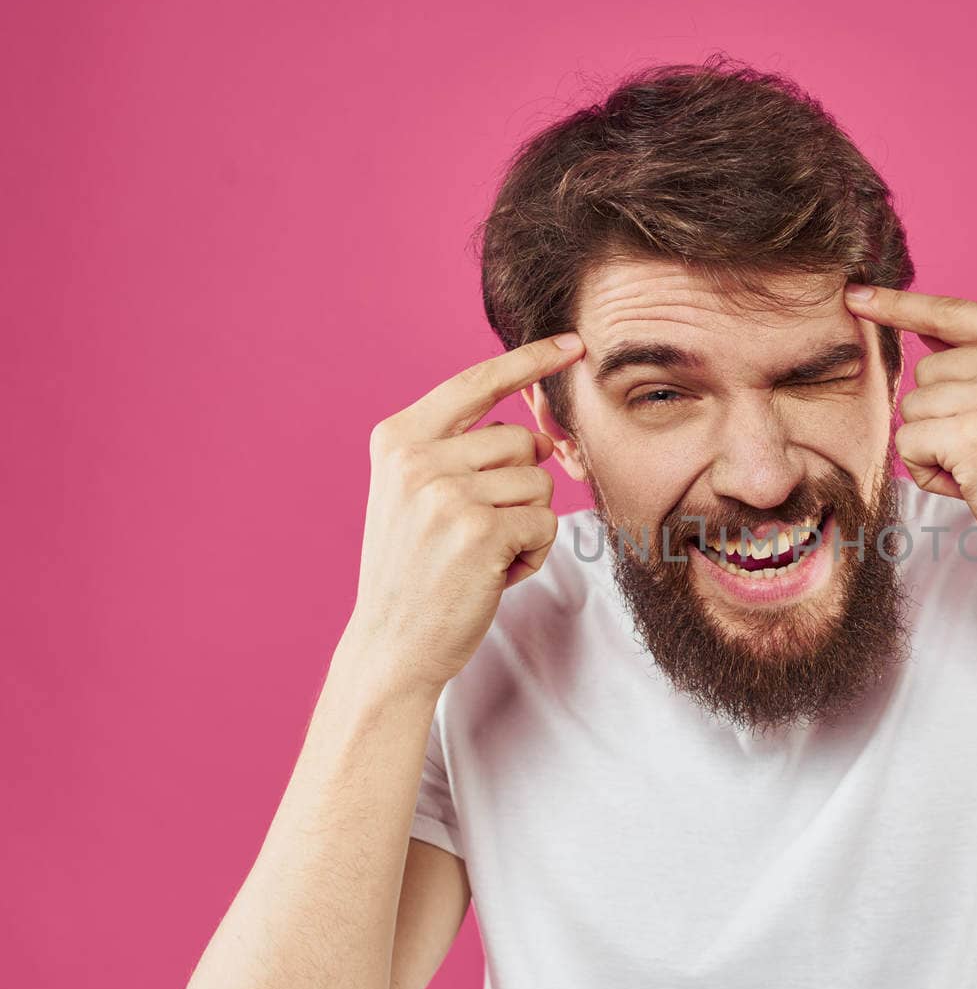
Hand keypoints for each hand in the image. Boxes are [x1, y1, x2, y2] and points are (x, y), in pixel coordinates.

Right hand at [345, 332, 584, 696]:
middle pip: (521, 442)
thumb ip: (466, 453)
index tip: (573, 344)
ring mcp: (446, 493)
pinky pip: (545, 524)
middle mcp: (417, 458)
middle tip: (478, 532)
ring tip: (482, 556)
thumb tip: (544, 435)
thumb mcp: (420, 495)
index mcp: (399, 439)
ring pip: (540, 484)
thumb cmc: (418, 570)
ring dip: (527, 525)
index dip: (529, 361)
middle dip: (521, 488)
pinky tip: (493, 576)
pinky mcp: (479, 531)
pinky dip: (532, 555)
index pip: (476, 382)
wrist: (391, 645)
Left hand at [844, 284, 976, 600]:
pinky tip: (973, 489)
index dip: (900, 305)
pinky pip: (909, 442)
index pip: (955, 311)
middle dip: (944, 416)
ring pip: (914, 407)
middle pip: (926, 370)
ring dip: (936, 447)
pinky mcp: (974, 437)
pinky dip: (929, 473)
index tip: (858, 294)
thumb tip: (926, 330)